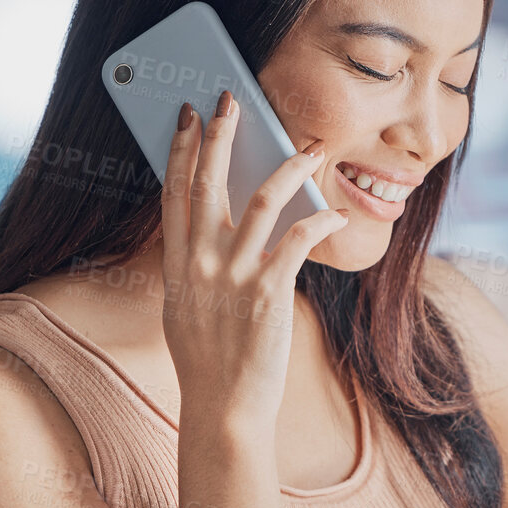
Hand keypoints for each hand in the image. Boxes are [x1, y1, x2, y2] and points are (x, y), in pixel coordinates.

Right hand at [159, 90, 348, 426]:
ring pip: (262, 201)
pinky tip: (334, 210)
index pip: (173, 193)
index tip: (186, 117)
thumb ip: (196, 265)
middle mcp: (200, 263)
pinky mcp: (269, 292)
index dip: (180, 150)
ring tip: (309, 149)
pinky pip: (299, 239)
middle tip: (231, 101)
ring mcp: (233, 276)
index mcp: (176, 265)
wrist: (223, 407)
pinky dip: (320, 219)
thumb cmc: (209, 360)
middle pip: (209, 183)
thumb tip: (216, 228)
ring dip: (289, 168)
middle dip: (219, 136)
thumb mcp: (186, 306)